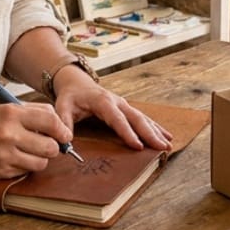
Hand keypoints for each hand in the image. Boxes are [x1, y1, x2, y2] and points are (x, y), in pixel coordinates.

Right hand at [0, 103, 70, 178]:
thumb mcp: (5, 107)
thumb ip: (33, 111)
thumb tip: (60, 123)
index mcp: (11, 113)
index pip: (51, 122)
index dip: (63, 130)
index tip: (65, 135)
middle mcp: (8, 134)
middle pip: (50, 147)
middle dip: (53, 147)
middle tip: (47, 144)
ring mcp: (3, 155)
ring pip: (40, 163)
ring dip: (40, 158)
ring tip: (29, 151)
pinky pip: (25, 172)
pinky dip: (24, 166)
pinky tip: (14, 158)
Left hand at [52, 70, 172, 151]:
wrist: (76, 82)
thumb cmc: (70, 96)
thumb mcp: (61, 106)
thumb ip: (63, 122)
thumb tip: (65, 141)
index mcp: (103, 102)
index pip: (117, 119)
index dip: (128, 133)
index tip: (138, 146)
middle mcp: (117, 102)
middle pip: (136, 118)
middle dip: (150, 133)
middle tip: (161, 147)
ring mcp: (124, 104)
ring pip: (143, 118)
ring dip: (156, 131)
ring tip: (168, 145)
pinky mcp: (126, 108)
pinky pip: (143, 118)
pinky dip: (155, 127)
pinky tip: (166, 136)